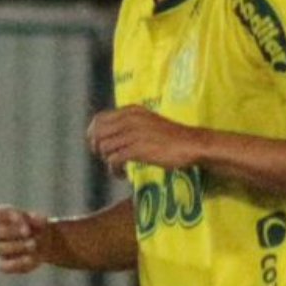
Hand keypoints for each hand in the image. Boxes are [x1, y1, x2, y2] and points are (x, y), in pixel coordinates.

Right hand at [0, 204, 56, 273]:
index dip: (4, 216)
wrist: (45, 243)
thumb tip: (28, 222)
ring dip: (16, 246)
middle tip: (28, 232)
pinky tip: (32, 259)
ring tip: (33, 245)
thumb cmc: (38, 228)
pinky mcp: (3, 264)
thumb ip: (33, 220)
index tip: (21, 217)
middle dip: (11, 232)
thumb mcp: (40, 221)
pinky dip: (18, 263)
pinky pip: (5, 266)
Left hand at [87, 105, 201, 176]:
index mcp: (131, 111)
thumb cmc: (171, 137)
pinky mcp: (138, 149)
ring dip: (108, 162)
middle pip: (97, 134)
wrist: (192, 144)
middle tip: (107, 159)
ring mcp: (133, 134)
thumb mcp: (147, 122)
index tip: (97, 146)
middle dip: (97, 149)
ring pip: (104, 148)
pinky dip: (115, 170)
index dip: (93, 134)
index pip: (98, 119)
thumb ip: (129, 124)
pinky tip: (123, 175)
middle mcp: (129, 119)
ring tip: (119, 168)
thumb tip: (107, 135)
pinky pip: (114, 160)